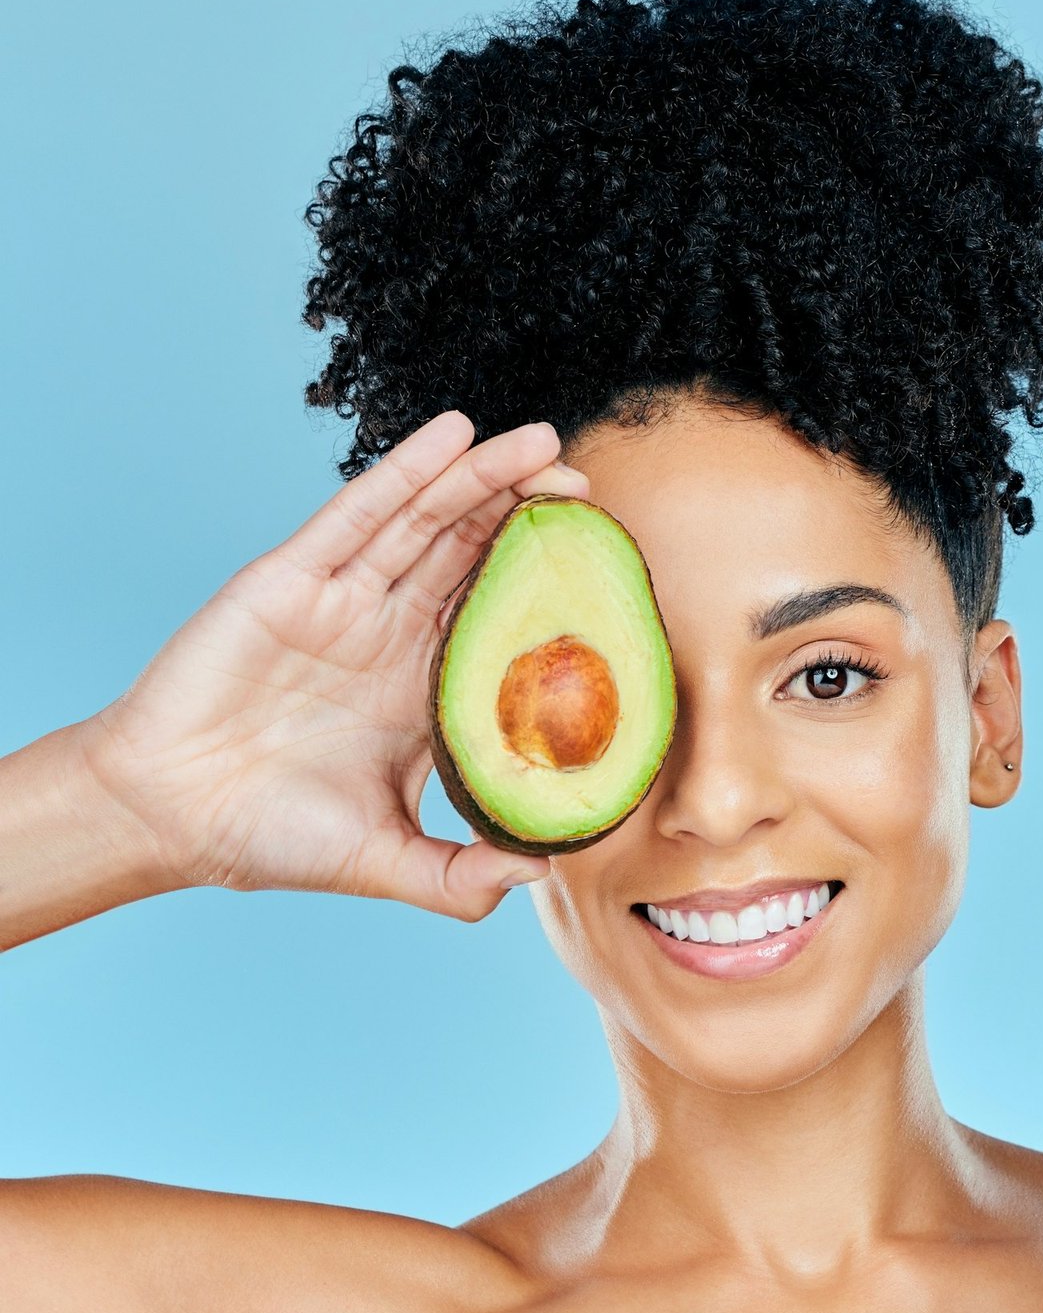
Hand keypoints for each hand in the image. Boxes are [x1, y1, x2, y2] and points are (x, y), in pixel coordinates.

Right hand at [78, 410, 586, 920]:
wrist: (166, 819)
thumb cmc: (271, 836)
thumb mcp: (385, 861)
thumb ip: (459, 878)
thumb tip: (541, 872)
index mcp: (422, 687)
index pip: (500, 617)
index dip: (550, 585)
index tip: (607, 563)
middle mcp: (391, 633)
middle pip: (474, 553)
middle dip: (529, 514)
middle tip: (585, 479)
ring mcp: (345, 600)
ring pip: (429, 521)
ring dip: (484, 477)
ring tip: (542, 440)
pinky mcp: (292, 580)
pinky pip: (358, 513)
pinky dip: (407, 471)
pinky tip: (454, 434)